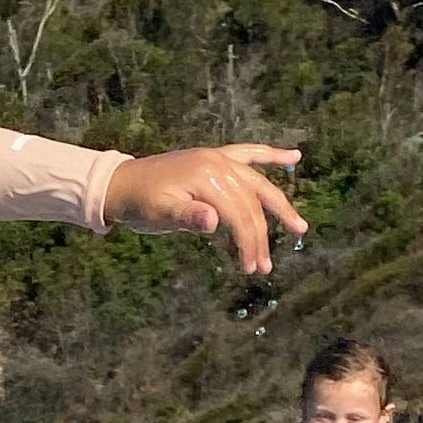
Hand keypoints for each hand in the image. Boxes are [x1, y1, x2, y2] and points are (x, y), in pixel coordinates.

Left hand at [102, 143, 306, 275]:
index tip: (251, 268)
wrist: (123, 183)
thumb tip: (213, 220)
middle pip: (251, 202)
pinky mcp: (217, 158)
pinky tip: (295, 156)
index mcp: (206, 176)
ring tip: (299, 226)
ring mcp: (219, 158)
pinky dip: (271, 155)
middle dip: (261, 235)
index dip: (248, 242)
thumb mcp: (159, 214)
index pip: (238, 213)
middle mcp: (218, 162)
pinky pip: (250, 154)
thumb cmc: (141, 203)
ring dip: (278, 206)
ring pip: (257, 184)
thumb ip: (187, 216)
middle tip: (265, 266)